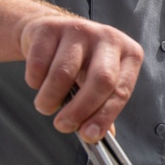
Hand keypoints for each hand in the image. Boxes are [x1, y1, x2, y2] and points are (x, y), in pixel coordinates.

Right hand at [19, 15, 143, 141]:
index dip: (105, 116)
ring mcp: (80, 29)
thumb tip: (98, 137)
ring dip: (50, 99)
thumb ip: (102, 108)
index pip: (121, 90)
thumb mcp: (99, 82)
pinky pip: (39, 64)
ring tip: (46, 106)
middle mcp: (109, 38)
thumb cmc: (81, 63)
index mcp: (129, 54)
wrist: (50, 33)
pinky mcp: (50, 27)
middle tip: (63, 126)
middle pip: (100, 80)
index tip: (89, 136)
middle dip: (80, 110)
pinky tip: (39, 82)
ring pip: (63, 74)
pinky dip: (35, 82)